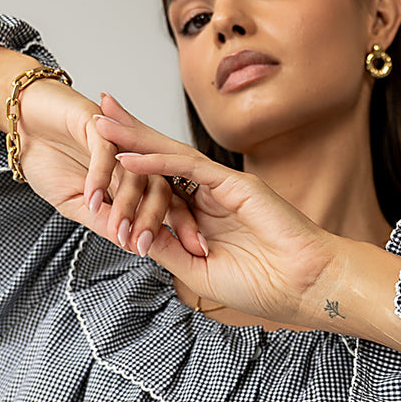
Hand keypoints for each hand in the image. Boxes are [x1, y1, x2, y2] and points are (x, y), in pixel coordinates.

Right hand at [13, 79, 206, 257]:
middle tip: (148, 247)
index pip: (163, 205)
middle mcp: (133, 158)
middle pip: (159, 189)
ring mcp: (118, 140)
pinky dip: (100, 177)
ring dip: (127, 204)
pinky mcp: (98, 123)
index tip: (183, 257)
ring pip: (136, 173)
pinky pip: (106, 152)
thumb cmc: (47, 160)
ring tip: (119, 230)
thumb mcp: (73, 202)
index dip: (174, 230)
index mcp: (132, 178)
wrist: (21, 123)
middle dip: (156, 221)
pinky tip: (92, 199)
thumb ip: (101, 221)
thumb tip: (130, 246)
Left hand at [93, 93, 336, 328]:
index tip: (97, 162)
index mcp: (202, 219)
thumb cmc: (263, 287)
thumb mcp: (197, 272)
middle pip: (160, 161)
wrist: (304, 287)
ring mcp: (222, 187)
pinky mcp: (235, 184)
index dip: (129, 174)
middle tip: (95, 114)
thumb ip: (167, 248)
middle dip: (127, 137)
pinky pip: (189, 169)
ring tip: (102, 122)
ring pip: (171, 157)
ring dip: (135, 139)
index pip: (158, 189)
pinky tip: (129, 156)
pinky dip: (157, 162)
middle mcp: (209, 197)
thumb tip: (131, 233)